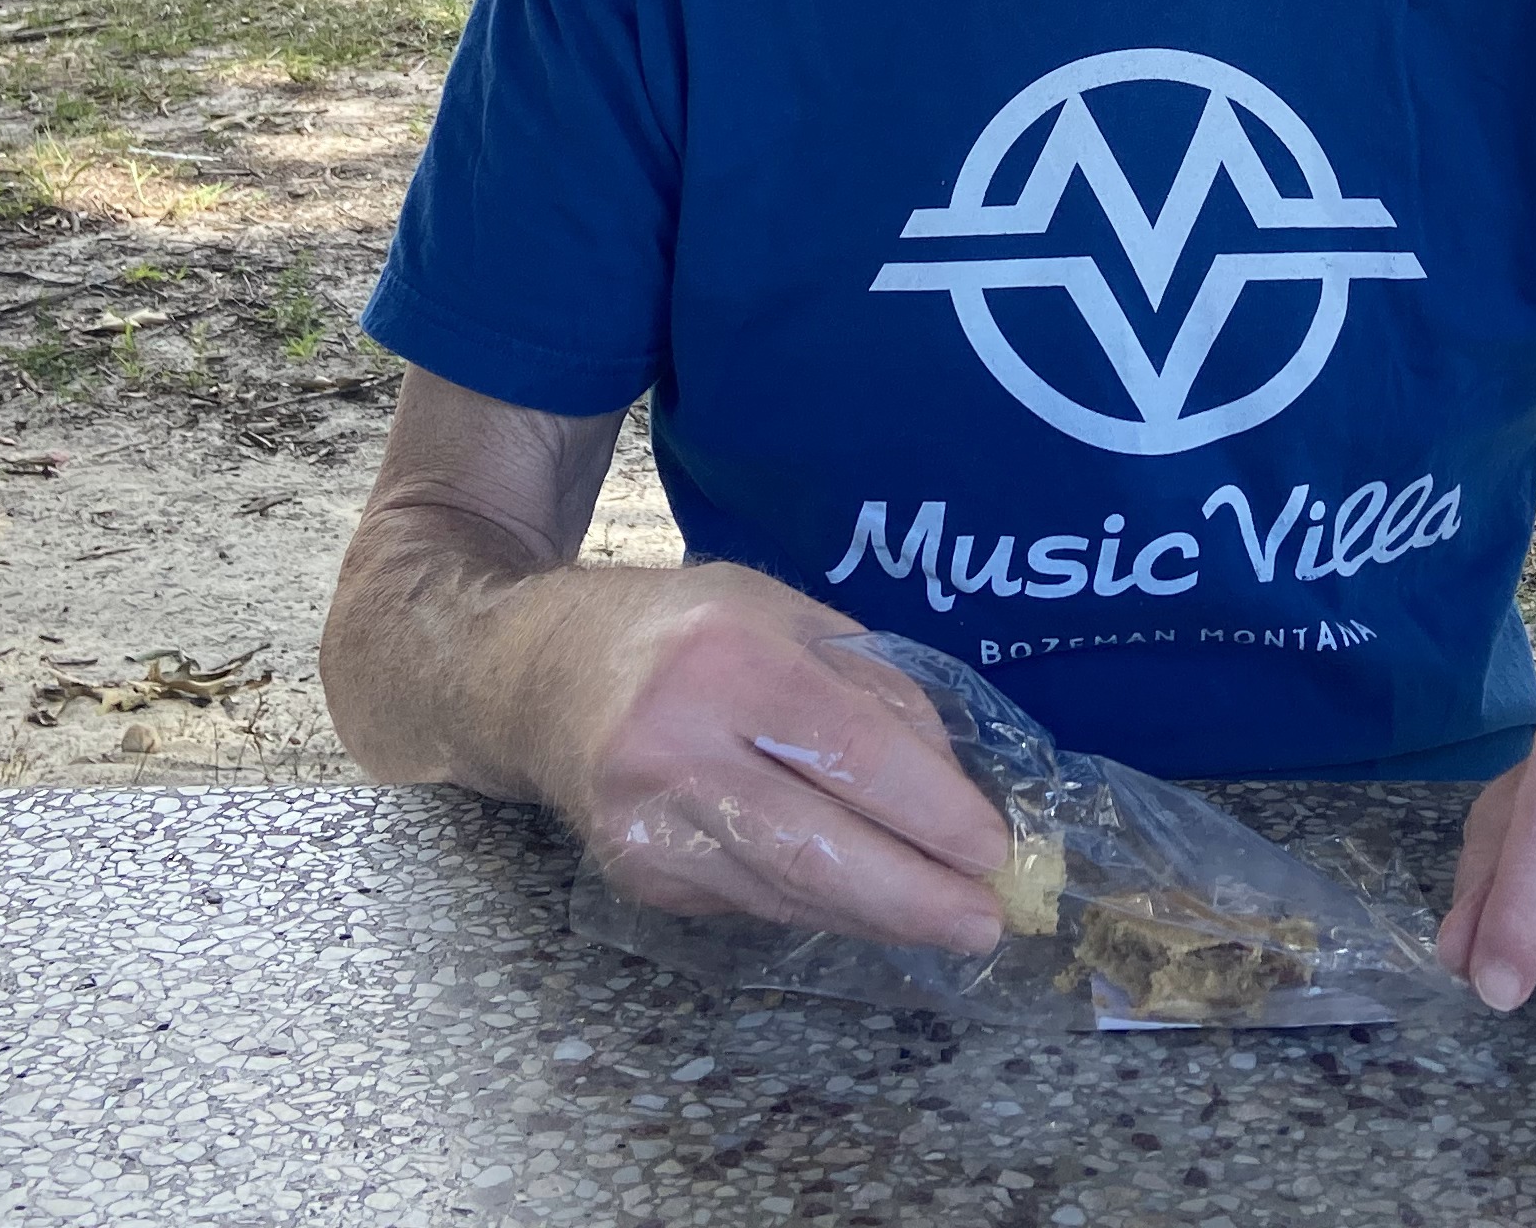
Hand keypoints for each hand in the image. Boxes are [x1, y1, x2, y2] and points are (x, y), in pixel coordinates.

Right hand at [547, 564, 1010, 953]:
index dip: (929, 810)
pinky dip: (819, 905)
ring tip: (946, 920)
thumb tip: (951, 791)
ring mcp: (646, 824)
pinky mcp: (637, 876)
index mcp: (726, 659)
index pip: (848, 751)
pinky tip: (862, 900)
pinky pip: (753, 901)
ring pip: (786, 892)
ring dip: (877, 914)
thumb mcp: (790, 616)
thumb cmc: (689, 633)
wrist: (544, 677)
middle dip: (912, 898)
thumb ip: (874, 690)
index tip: (991, 848)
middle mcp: (674, 746)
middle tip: (985, 920)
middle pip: (813, 849)